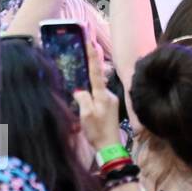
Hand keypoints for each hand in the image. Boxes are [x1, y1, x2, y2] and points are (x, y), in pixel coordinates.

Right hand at [73, 34, 121, 152]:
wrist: (110, 147)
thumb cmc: (97, 131)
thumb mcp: (86, 115)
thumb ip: (83, 99)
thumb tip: (80, 91)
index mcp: (103, 94)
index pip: (96, 72)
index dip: (93, 57)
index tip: (92, 43)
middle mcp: (109, 94)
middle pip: (95, 82)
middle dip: (87, 82)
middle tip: (81, 86)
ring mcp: (111, 101)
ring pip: (96, 92)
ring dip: (88, 96)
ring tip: (84, 112)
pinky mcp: (110, 107)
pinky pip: (98, 99)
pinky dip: (91, 101)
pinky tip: (87, 113)